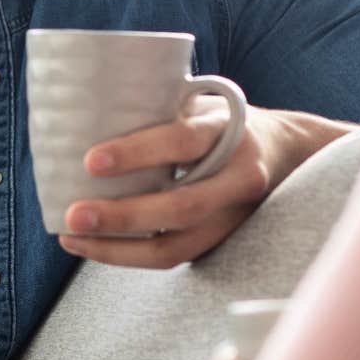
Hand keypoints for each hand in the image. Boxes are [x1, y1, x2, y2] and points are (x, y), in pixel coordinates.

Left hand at [57, 99, 348, 268]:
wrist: (287, 152)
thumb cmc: (223, 121)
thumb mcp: (201, 103)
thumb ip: (159, 107)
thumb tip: (83, 112)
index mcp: (229, 130)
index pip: (183, 141)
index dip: (137, 152)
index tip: (91, 161)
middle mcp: (239, 176)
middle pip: (182, 207)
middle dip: (123, 216)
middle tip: (73, 215)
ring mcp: (236, 214)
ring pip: (178, 245)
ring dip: (119, 249)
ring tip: (72, 238)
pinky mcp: (226, 239)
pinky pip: (177, 256)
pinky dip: (131, 255)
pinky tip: (96, 246)